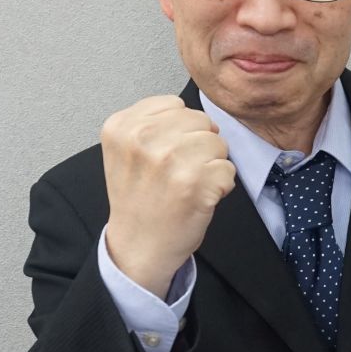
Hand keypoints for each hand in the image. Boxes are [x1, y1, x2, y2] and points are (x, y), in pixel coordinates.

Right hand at [101, 95, 236, 296]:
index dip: (180, 130)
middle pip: (201, 121)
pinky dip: (221, 186)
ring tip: (189, 184)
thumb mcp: (124, 149)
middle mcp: (143, 139)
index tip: (165, 154)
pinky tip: (198, 199)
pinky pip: (228, 169)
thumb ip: (149, 121)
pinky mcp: (195, 183)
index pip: (176, 105)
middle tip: (179, 172)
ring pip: (218, 143)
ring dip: (212, 165)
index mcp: (122, 126)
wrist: (138, 246)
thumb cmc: (137, 198)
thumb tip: (188, 109)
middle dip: (199, 145)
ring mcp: (169, 159)